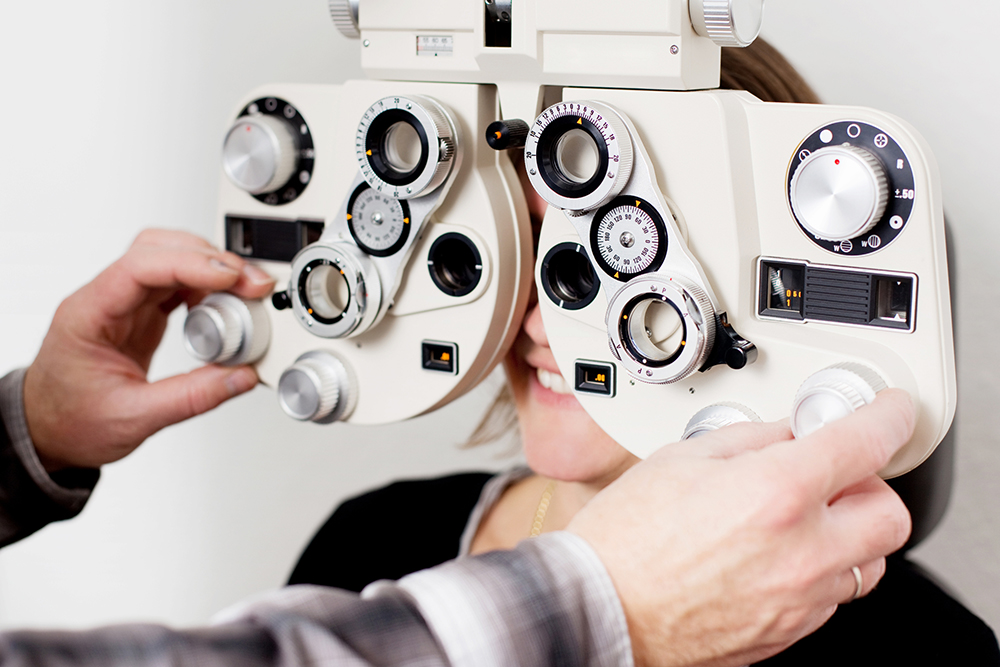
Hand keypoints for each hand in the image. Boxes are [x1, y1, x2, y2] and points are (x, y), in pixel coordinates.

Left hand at [23, 229, 274, 471]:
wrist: (50, 432)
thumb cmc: (71, 421)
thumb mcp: (133, 418)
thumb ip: (191, 397)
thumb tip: (240, 377)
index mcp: (89, 314)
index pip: (140, 266)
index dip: (191, 264)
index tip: (231, 276)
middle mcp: (106, 299)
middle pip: (159, 250)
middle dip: (211, 259)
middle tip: (250, 283)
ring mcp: (124, 303)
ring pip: (171, 260)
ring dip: (212, 269)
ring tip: (245, 293)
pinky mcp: (141, 313)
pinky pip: (178, 284)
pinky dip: (207, 288)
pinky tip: (225, 304)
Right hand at [568, 389, 913, 666]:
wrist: (598, 605)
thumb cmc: (625, 537)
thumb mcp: (683, 457)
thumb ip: (751, 439)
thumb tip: (789, 432)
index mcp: (775, 494)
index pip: (866, 443)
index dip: (887, 416)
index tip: (889, 411)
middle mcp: (801, 552)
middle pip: (889, 514)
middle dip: (871, 485)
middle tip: (835, 473)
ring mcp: (798, 600)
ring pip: (868, 563)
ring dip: (846, 532)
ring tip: (799, 518)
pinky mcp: (786, 633)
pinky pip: (830, 598)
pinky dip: (817, 570)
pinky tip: (773, 555)